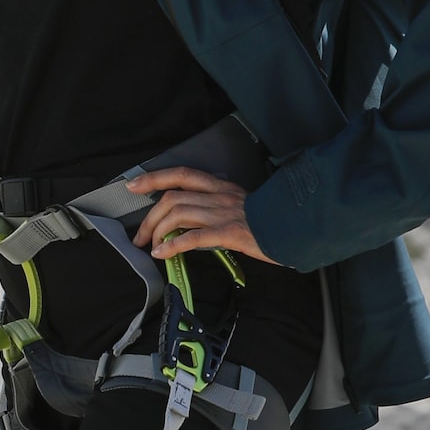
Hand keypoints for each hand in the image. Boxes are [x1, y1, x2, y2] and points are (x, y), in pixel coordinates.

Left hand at [127, 166, 273, 266]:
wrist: (295, 228)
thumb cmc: (269, 221)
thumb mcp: (240, 206)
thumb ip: (217, 206)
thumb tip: (191, 220)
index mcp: (221, 187)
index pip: (182, 175)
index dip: (155, 177)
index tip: (134, 185)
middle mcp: (219, 196)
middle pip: (173, 198)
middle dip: (150, 217)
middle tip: (140, 236)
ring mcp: (223, 213)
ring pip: (178, 214)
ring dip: (157, 231)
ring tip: (150, 247)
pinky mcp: (229, 233)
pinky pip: (194, 237)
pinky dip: (173, 245)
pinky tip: (163, 254)